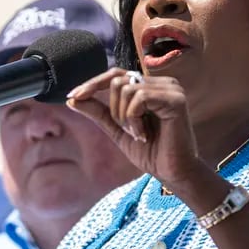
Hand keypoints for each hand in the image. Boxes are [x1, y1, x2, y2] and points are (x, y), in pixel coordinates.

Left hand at [67, 67, 201, 186]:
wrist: (171, 174)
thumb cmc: (150, 152)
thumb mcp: (117, 129)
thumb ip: (98, 112)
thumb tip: (72, 99)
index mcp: (150, 86)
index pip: (115, 75)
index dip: (92, 84)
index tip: (72, 97)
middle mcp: (162, 82)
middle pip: (117, 80)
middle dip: (114, 110)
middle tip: (128, 130)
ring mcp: (171, 88)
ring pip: (126, 89)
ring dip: (124, 117)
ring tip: (139, 133)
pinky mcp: (176, 99)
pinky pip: (139, 98)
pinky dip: (134, 119)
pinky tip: (144, 134)